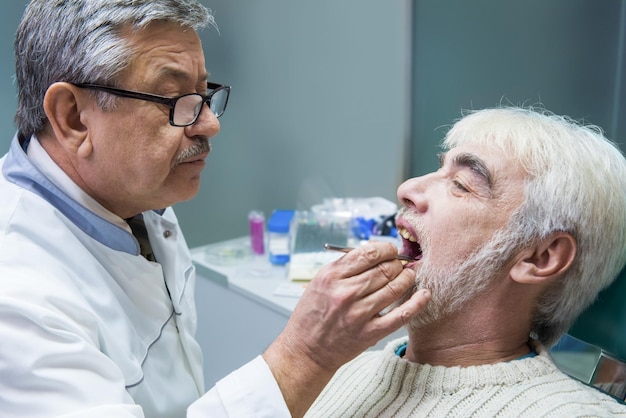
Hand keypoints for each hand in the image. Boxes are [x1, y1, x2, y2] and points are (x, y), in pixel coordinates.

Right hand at [263, 241, 429, 416]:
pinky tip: (424, 294)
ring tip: (408, 276)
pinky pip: (401, 315)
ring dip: (407, 278)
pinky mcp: (370, 332)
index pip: (369, 253)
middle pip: (384, 269)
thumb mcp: (320, 281)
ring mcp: (359, 314)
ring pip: (395, 287)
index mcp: (332, 276)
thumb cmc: (313, 314)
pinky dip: (417, 303)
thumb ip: (346, 266)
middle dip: (397, 263)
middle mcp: (346, 293)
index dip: (386, 248)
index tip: (391, 250)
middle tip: (400, 264)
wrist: (306, 349)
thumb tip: (376, 251)